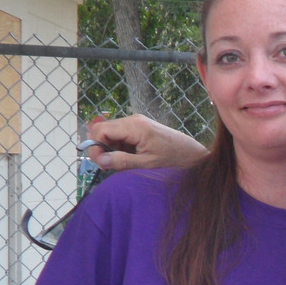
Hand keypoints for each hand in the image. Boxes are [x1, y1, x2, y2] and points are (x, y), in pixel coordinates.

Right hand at [85, 115, 207, 170]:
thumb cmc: (171, 157)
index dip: (95, 146)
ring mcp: (135, 122)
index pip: (100, 130)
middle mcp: (132, 120)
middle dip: (101, 148)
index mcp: (134, 126)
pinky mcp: (137, 126)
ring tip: (124, 161)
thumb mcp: (146, 163)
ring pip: (109, 133)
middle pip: (102, 130)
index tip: (101, 163)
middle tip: (110, 164)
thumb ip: (123, 161)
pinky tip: (129, 155)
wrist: (190, 151)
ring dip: (110, 148)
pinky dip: (118, 146)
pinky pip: (118, 134)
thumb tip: (101, 160)